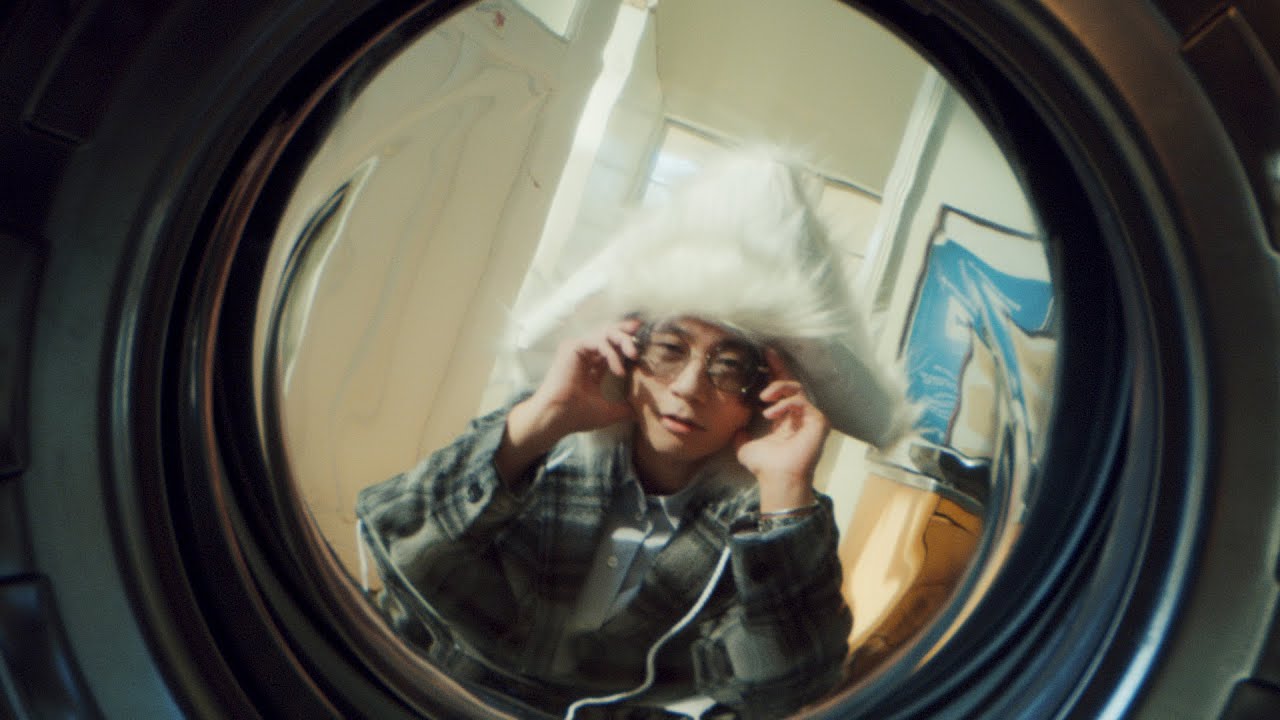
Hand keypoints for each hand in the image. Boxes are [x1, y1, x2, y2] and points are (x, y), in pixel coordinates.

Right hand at [496, 319, 640, 484]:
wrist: (558, 419)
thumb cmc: (578, 416)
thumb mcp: (609, 411)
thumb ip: (625, 408)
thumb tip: (642, 412)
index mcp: (591, 364)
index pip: (611, 346)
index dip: (627, 341)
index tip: (642, 340)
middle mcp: (584, 353)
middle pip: (609, 334)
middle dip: (627, 334)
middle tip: (640, 337)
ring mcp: (577, 349)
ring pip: (606, 333)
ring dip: (623, 341)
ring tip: (634, 355)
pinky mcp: (572, 347)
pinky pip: (598, 342)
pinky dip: (611, 354)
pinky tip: (618, 371)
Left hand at [734, 349, 829, 511]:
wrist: (776, 480)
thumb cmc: (764, 467)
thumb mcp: (745, 446)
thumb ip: (741, 435)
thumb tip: (735, 430)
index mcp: (785, 418)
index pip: (780, 390)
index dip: (773, 372)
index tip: (763, 356)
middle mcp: (799, 415)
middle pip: (791, 383)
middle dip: (778, 367)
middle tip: (767, 354)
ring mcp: (810, 418)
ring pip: (796, 389)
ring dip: (777, 388)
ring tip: (763, 398)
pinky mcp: (818, 421)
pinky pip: (801, 402)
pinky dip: (785, 404)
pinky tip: (770, 413)